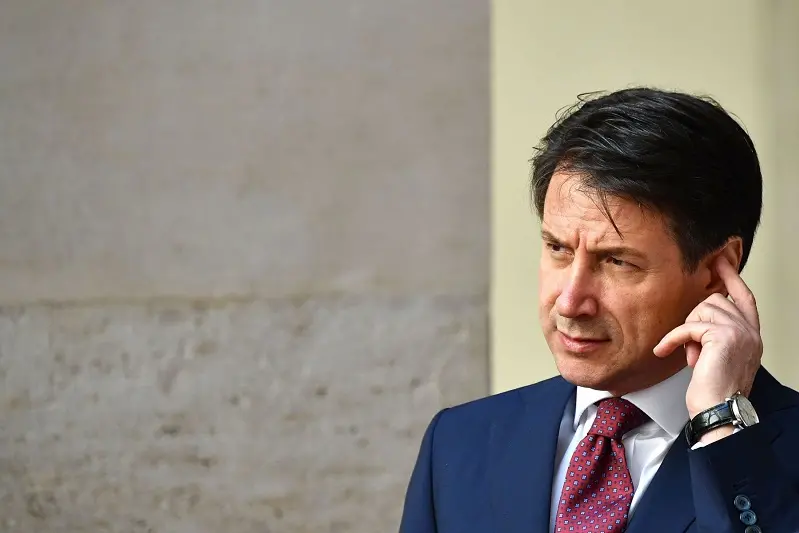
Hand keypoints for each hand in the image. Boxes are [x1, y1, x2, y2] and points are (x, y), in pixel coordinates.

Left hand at [653, 256, 762, 422]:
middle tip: (692, 347)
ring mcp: (739, 331)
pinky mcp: (723, 336)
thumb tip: (696, 321)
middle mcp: (750, 331)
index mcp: (751, 335)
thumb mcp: (716, 356)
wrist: (718, 410)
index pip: (744, 297)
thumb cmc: (714, 391)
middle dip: (694, 320)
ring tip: (691, 355)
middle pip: (714, 300)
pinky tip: (664, 350)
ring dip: (687, 331)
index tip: (720, 261)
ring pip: (701, 310)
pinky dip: (673, 338)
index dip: (731, 277)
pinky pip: (688, 326)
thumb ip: (713, 335)